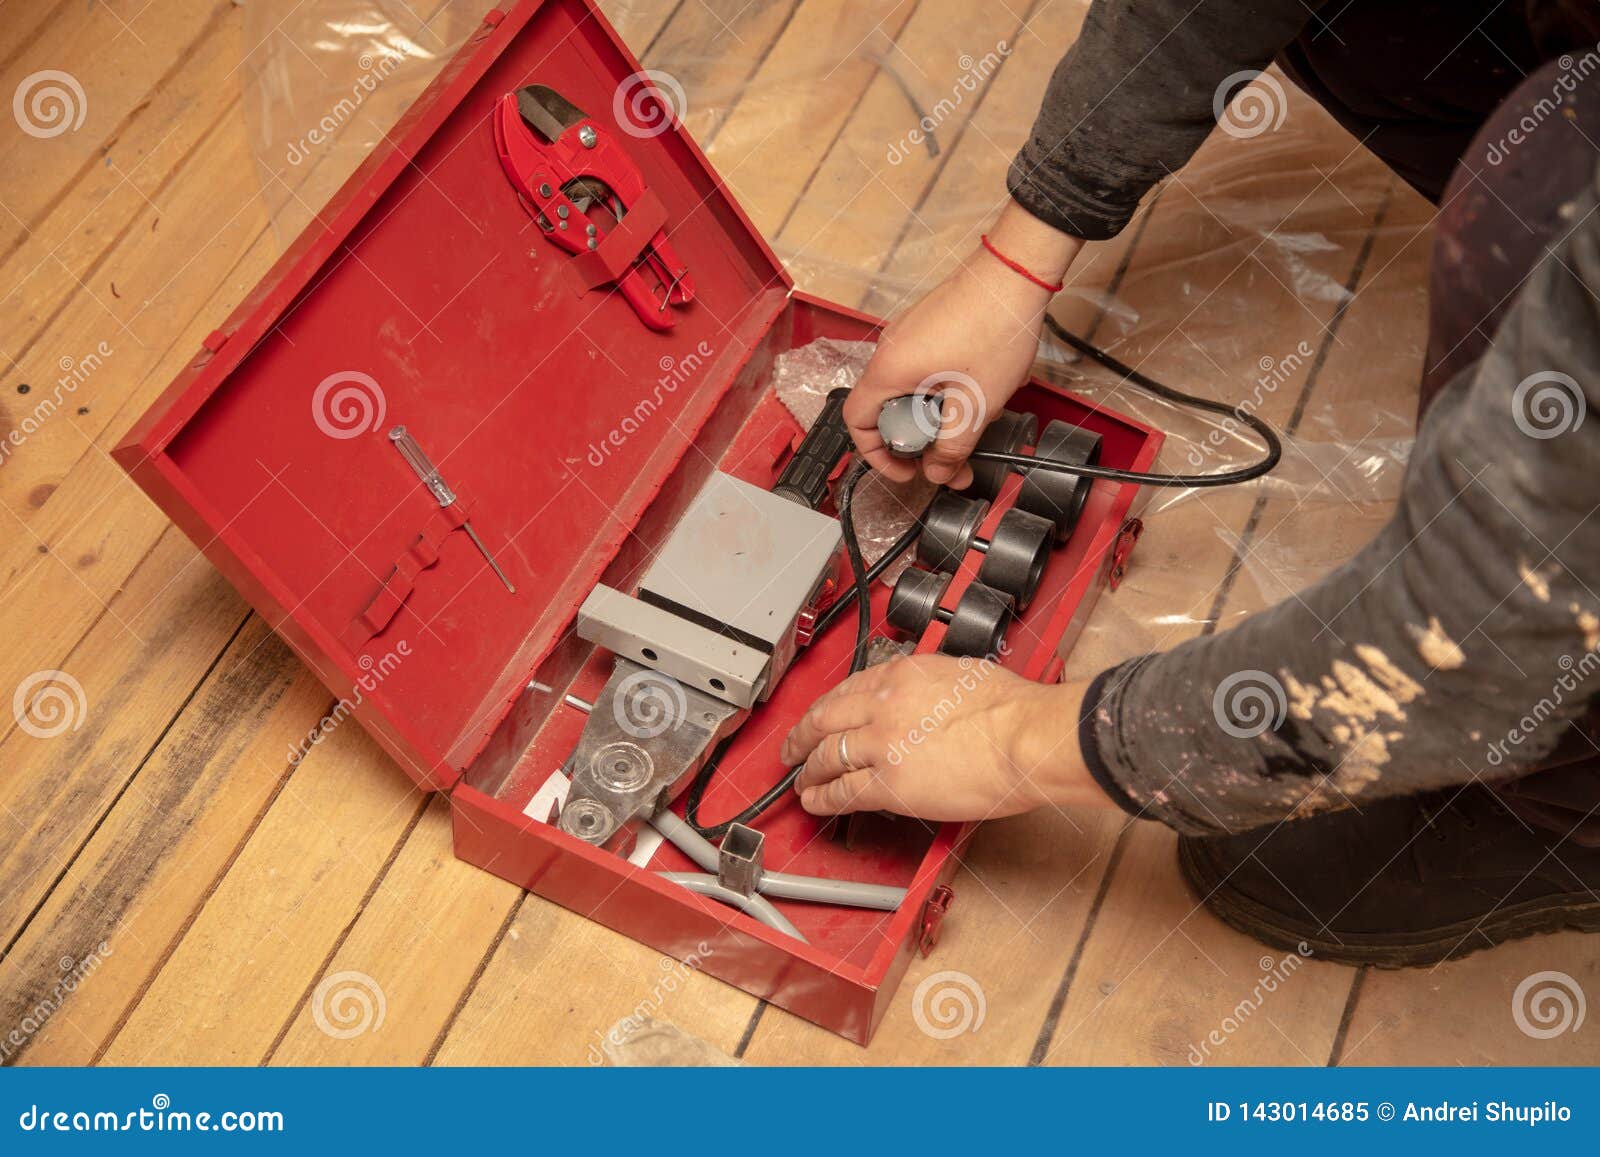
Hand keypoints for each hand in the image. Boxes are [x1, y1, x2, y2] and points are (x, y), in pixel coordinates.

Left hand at [779, 654, 1105, 821]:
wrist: (1026, 737)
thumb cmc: (1013, 709)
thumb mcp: (963, 675)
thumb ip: (933, 687)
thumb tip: (928, 701)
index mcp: (902, 675)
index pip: (848, 688)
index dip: (828, 706)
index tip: (822, 714)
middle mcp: (883, 705)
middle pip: (824, 719)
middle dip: (801, 735)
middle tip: (791, 746)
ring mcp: (882, 745)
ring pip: (826, 756)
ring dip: (807, 770)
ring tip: (800, 781)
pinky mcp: (889, 784)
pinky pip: (842, 792)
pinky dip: (822, 798)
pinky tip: (814, 803)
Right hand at [844, 201, 1083, 487]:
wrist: (1016, 273)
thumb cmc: (995, 326)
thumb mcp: (975, 403)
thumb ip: (953, 446)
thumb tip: (940, 473)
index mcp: (890, 370)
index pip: (857, 423)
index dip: (877, 456)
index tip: (907, 470)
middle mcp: (891, 349)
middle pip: (888, 410)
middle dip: (921, 439)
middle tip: (952, 452)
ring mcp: (909, 335)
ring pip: (911, 391)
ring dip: (939, 413)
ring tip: (977, 412)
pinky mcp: (929, 327)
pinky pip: (925, 369)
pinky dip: (946, 388)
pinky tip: (980, 387)